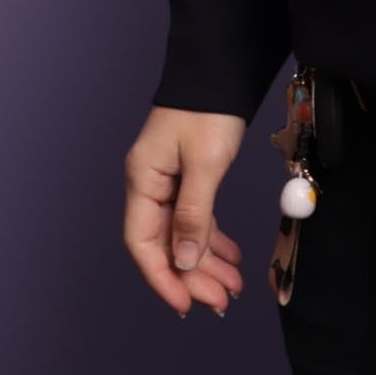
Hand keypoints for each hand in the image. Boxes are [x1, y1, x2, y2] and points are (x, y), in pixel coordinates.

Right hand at [123, 104, 248, 317]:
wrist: (221, 70)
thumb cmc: (209, 110)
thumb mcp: (205, 163)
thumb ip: (194, 214)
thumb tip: (185, 261)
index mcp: (143, 181)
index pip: (143, 243)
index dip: (162, 278)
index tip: (185, 304)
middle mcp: (150, 185)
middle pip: (164, 244)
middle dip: (191, 276)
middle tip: (220, 302)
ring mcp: (168, 182)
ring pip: (182, 235)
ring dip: (205, 263)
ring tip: (231, 287)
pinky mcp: (187, 177)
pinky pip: (195, 219)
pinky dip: (212, 239)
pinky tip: (230, 257)